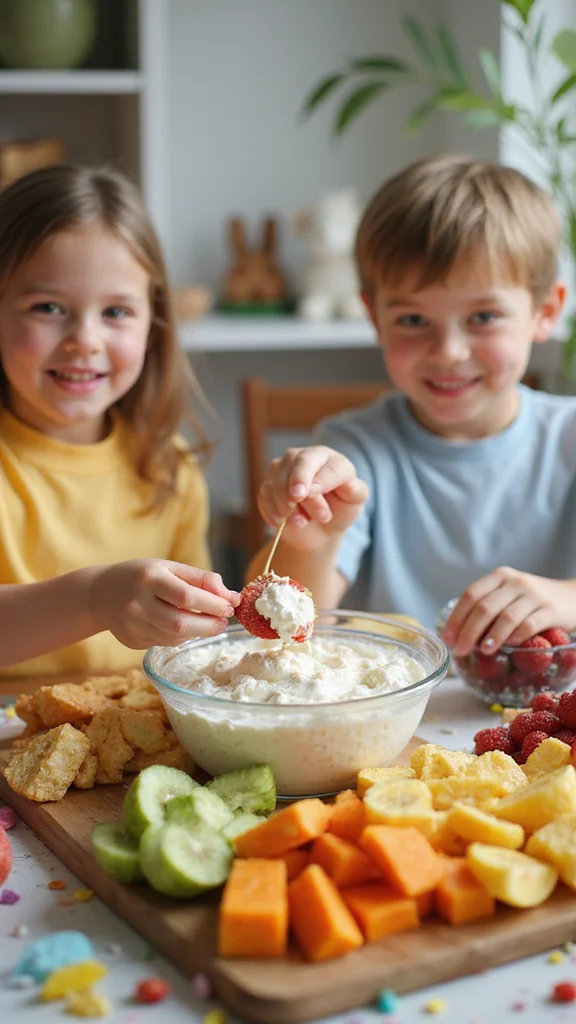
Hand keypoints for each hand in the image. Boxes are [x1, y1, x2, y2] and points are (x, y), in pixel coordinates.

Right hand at [89, 559, 238, 648]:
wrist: (100, 594)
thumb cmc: (142, 576)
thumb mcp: (169, 567)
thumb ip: (201, 579)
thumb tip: (232, 597)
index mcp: (149, 578)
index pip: (187, 596)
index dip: (212, 604)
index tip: (229, 606)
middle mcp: (138, 603)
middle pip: (181, 623)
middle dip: (209, 626)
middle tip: (223, 622)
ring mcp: (133, 625)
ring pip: (175, 637)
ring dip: (197, 632)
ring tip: (207, 623)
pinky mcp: (132, 641)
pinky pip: (165, 643)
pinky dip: (181, 637)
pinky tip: (183, 626)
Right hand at [258, 445, 367, 550]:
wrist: (320, 529)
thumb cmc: (340, 509)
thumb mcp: (356, 499)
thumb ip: (352, 488)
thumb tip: (317, 485)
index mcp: (331, 458)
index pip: (325, 463)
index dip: (319, 478)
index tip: (311, 493)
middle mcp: (305, 457)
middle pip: (297, 464)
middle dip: (296, 485)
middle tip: (299, 503)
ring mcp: (283, 468)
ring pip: (277, 480)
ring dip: (286, 506)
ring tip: (301, 523)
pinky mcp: (268, 484)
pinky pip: (264, 494)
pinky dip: (273, 511)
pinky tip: (283, 523)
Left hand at [442, 567, 575, 655]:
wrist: (572, 597)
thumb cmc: (531, 601)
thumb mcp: (508, 595)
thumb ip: (487, 607)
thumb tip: (458, 635)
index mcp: (499, 576)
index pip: (470, 595)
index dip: (456, 618)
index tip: (448, 638)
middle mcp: (515, 582)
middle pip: (484, 607)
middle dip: (468, 632)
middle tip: (460, 651)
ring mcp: (534, 595)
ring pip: (506, 617)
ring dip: (492, 636)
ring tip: (483, 651)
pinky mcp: (551, 610)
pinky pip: (529, 625)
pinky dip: (516, 637)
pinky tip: (509, 646)